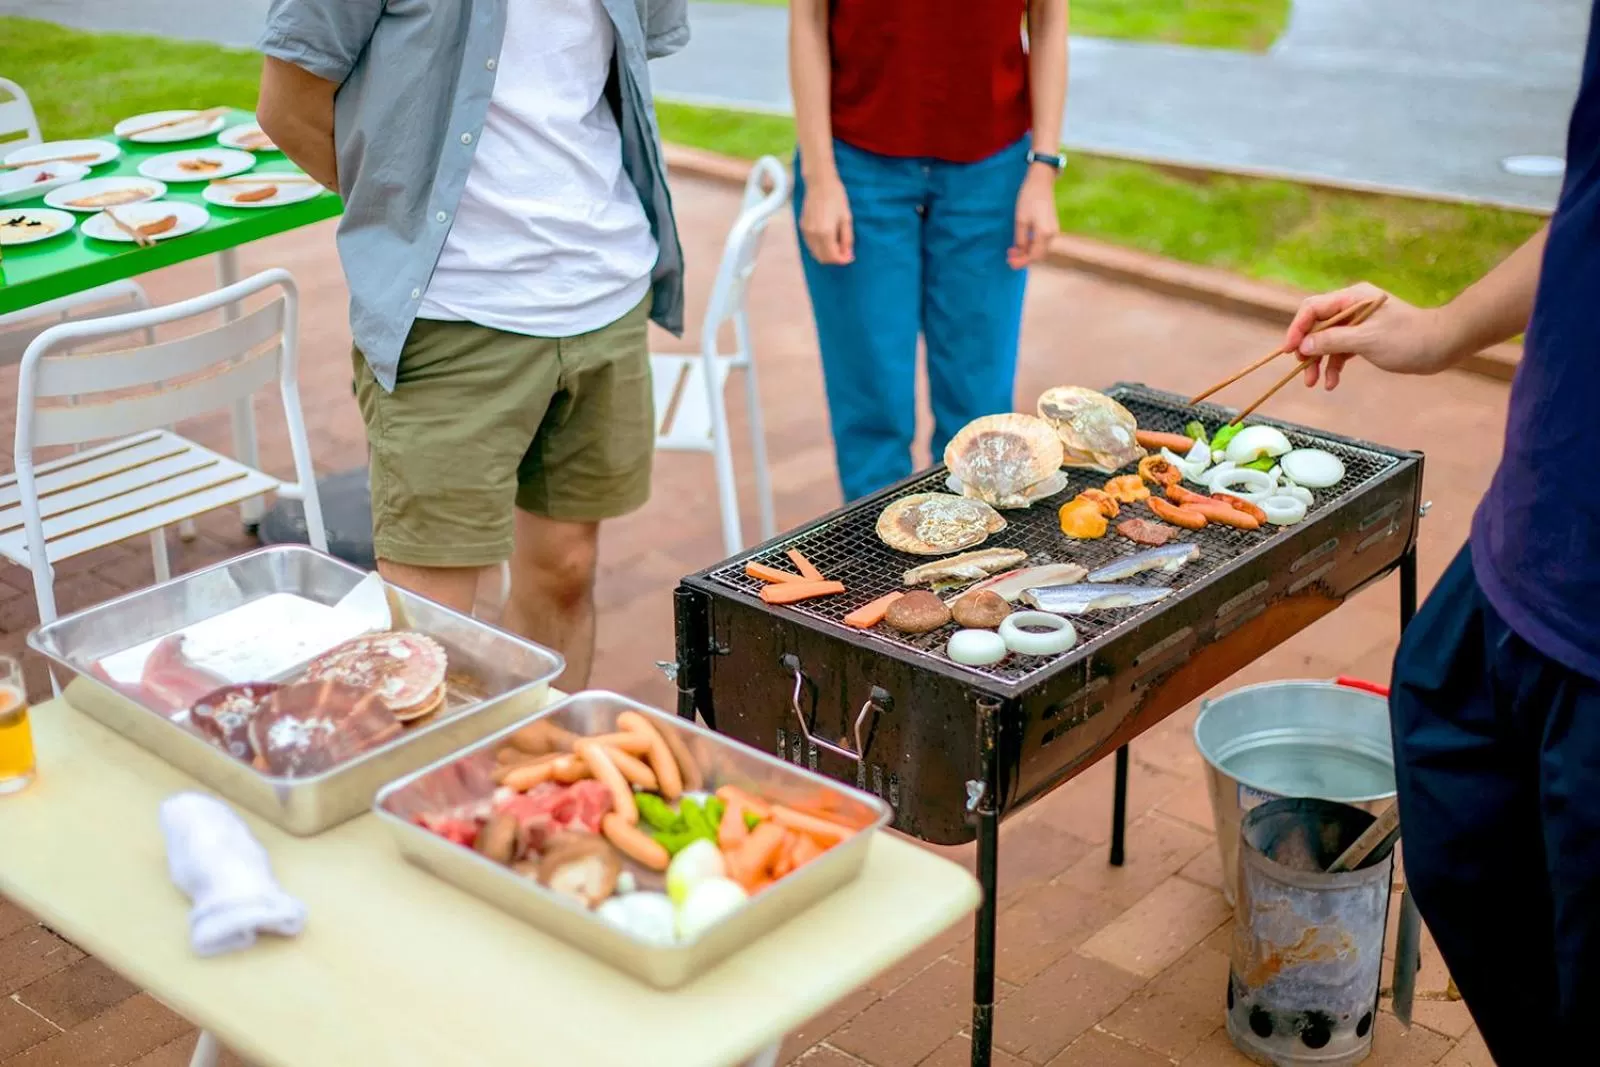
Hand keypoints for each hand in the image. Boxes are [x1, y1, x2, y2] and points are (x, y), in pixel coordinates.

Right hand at [799, 174, 853, 265]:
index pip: (833, 257)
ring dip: (827, 254)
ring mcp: (806, 232)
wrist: (819, 183)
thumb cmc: (836, 198)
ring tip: (838, 244)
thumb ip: (847, 239)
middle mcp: (813, 235)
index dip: (843, 260)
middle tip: (845, 251)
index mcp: (825, 233)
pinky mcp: (802, 227)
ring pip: (815, 253)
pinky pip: (811, 245)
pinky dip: (820, 247)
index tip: (850, 256)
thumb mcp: (846, 218)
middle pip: (823, 258)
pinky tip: (828, 239)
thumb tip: (848, 255)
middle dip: (835, 259)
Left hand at [1009, 166, 1058, 267]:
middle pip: (1038, 255)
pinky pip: (1042, 242)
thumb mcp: (1020, 220)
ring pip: (1041, 249)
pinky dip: (1032, 246)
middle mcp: (1052, 235)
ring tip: (1013, 251)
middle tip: (1009, 258)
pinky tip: (1022, 244)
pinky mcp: (1052, 227)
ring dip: (1028, 253)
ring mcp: (1054, 231)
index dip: (1021, 262)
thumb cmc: (1029, 198)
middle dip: (1024, 259)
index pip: (1033, 255)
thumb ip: (1020, 239)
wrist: (1041, 182)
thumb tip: (1019, 252)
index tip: (1009, 263)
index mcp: (1044, 234)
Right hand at [1286, 282, 1459, 390]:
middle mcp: (1351, 307)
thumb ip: (1333, 341)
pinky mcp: (1365, 338)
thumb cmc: (1409, 339)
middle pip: (1317, 326)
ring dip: (1319, 362)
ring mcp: (1358, 324)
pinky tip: (1332, 382)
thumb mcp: (1367, 340)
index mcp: (1351, 298)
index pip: (1313, 308)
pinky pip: (1341, 350)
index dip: (1297, 329)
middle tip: (1302, 372)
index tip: (1289, 351)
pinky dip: (1335, 366)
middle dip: (1307, 350)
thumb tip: (1304, 346)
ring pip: (1327, 341)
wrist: (1443, 345)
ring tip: (1314, 383)